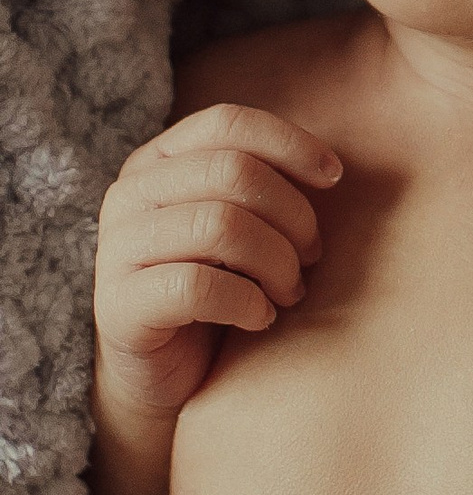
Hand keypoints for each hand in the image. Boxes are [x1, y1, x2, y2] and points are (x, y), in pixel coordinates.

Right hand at [93, 104, 340, 418]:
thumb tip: (331, 168)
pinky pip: (198, 286)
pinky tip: (260, 318)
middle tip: (311, 257)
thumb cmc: (224, 283)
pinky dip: (248, 303)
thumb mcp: (246, 222)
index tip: (334, 178)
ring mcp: (116, 249)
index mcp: (159, 162)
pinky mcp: (117, 305)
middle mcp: (130, 195)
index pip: (227, 122)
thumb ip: (268, 183)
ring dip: (277, 263)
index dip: (290, 143)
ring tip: (290, 291)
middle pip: (234, 172)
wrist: (169, 372)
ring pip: (221, 226)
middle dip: (293, 215)